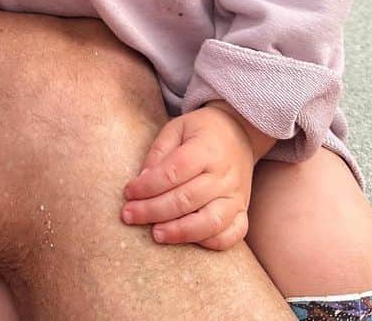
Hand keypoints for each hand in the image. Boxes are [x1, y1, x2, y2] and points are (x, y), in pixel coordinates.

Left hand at [121, 106, 255, 248]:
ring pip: (210, 222)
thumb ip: (159, 152)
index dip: (148, 185)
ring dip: (180, 232)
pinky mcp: (243, 211)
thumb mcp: (177, 128)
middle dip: (153, 210)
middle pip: (187, 199)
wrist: (239, 133)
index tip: (128, 192)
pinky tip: (188, 240)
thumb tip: (141, 182)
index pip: (174, 171)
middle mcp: (223, 175)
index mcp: (206, 149)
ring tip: (156, 234)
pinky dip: (211, 242)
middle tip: (129, 215)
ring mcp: (236, 196)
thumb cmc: (202, 131)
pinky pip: (232, 235)